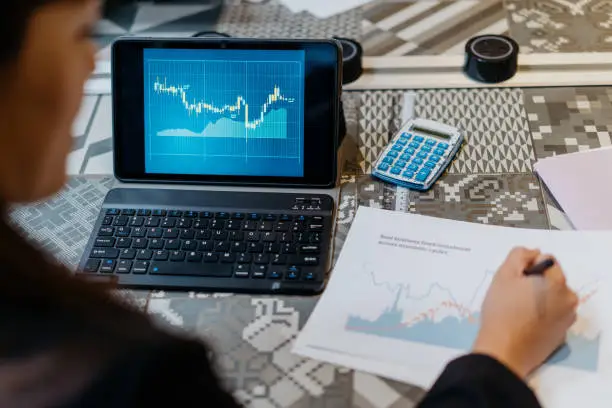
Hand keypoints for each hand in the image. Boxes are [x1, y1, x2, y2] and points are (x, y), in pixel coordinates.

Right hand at [472, 247, 578, 378]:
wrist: (504, 351)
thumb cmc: (502, 310)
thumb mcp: (504, 274)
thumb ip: (520, 255)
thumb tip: (534, 253)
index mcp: (559, 284)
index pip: (547, 261)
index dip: (527, 267)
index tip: (514, 281)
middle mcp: (569, 301)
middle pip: (551, 281)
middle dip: (534, 283)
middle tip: (513, 296)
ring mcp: (566, 320)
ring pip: (551, 299)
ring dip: (537, 299)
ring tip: (516, 311)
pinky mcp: (560, 336)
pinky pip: (551, 316)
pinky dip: (540, 315)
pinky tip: (523, 323)